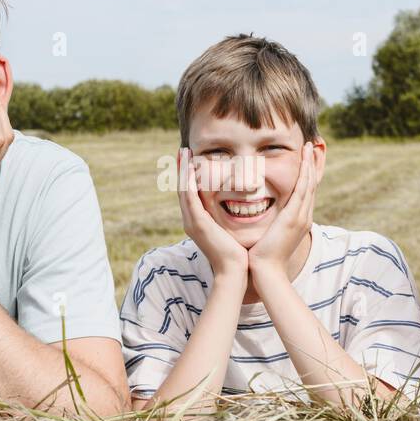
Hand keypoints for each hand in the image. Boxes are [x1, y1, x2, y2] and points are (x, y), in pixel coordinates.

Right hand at [177, 147, 248, 278]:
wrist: (234, 270)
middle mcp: (190, 220)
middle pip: (182, 189)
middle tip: (182, 150)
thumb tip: (237, 207)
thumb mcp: (228, 231)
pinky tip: (190, 170)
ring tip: (183, 153)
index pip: (190, 194)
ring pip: (183, 191)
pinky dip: (189, 183)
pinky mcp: (198, 224)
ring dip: (183, 171)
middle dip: (182, 169)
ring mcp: (192, 222)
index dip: (188, 176)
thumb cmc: (236, 253)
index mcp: (197, 222)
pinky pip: (190, 199)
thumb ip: (227, 219)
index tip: (190, 159)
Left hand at [248, 142, 316, 278]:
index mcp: (298, 220)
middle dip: (311, 165)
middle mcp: (304, 216)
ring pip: (309, 184)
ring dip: (310, 164)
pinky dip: (305, 173)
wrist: (266, 271)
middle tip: (311, 146)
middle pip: (311, 184)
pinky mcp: (294, 217)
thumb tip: (262, 216)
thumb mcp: (270, 235)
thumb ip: (270, 224)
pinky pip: (303, 189)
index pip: (305, 192)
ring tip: (310, 147)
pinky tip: (304, 160)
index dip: (306, 174)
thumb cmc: (263, 256)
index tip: (304, 159)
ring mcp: (301, 216)